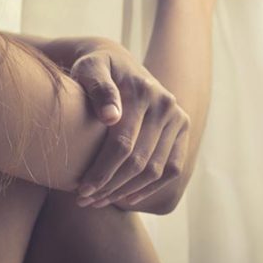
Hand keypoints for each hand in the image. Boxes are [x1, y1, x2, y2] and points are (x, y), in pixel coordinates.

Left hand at [66, 38, 189, 208]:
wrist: (118, 61)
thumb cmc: (96, 68)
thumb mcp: (90, 69)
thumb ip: (98, 88)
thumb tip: (111, 117)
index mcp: (142, 91)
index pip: (123, 143)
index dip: (102, 171)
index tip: (81, 190)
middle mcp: (165, 104)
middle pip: (139, 160)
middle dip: (110, 186)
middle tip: (85, 201)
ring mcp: (177, 117)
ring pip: (156, 169)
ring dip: (127, 191)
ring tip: (100, 201)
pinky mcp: (182, 128)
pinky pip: (172, 168)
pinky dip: (151, 187)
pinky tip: (127, 197)